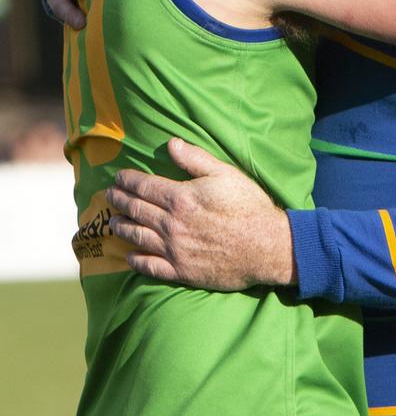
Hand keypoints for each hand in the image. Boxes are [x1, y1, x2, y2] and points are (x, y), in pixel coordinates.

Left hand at [106, 138, 295, 289]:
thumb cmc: (248, 206)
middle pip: (135, 210)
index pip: (144, 186)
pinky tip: (129, 257)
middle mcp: (171, 224)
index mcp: (180, 198)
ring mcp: (174, 249)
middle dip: (119, 201)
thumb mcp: (225, 173)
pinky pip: (150, 267)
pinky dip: (136, 261)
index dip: (127, 180)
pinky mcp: (181, 271)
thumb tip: (171, 144)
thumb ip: (195, 159)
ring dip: (121, 228)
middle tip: (108, 196)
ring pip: (137, 237)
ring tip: (113, 223)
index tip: (117, 177)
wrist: (266, 246)